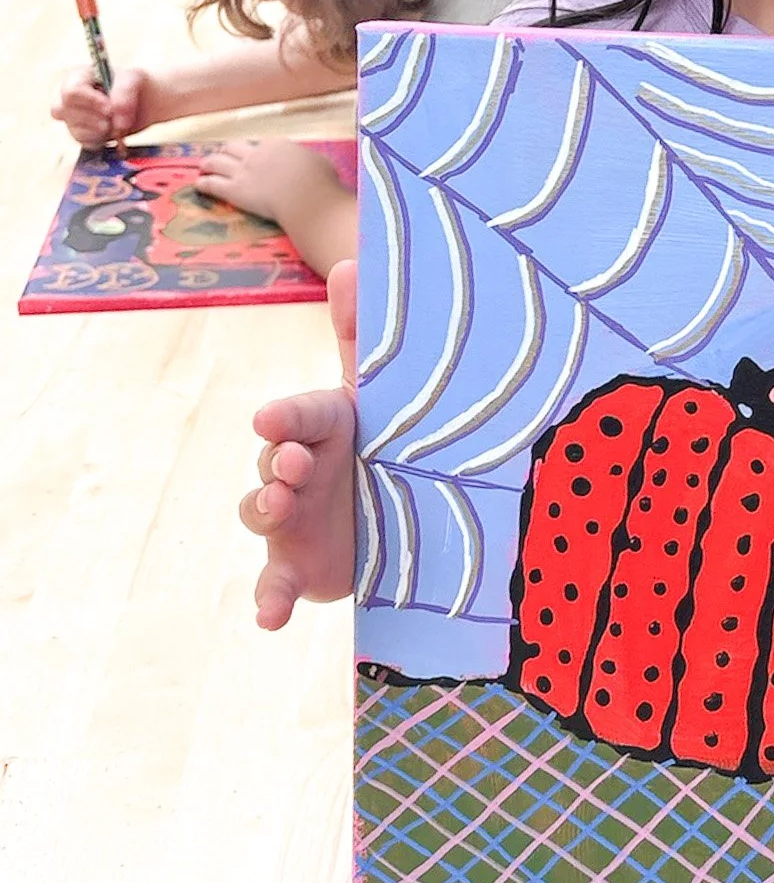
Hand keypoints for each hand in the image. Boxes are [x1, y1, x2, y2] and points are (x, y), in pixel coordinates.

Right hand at [53, 66, 150, 145]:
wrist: (145, 103)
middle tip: (112, 117)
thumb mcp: (135, 79)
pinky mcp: (81, 133)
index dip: (90, 101)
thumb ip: (124, 91)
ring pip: (72, 128)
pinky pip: (82, 141)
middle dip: (92, 117)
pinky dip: (99, 140)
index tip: (109, 108)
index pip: (71, 91)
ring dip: (98, 129)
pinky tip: (111, 132)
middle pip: (62, 110)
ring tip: (115, 123)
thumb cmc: (134, 84)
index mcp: (78, 76)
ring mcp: (72, 116)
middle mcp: (69, 96)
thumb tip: (113, 111)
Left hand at [194, 138, 340, 225]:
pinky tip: (199, 185)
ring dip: (208, 163)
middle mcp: (256, 153)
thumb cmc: (320, 182)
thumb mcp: (320, 162)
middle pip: (234, 147)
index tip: (255, 154)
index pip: (261, 143)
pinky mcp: (234, 190)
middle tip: (223, 155)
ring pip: (217, 161)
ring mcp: (243, 171)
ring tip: (204, 166)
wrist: (307, 198)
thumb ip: (309, 160)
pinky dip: (204, 184)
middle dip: (227, 150)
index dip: (255, 149)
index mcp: (277, 145)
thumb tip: (311, 163)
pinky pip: (213, 184)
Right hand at [239, 260, 359, 629]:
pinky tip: (269, 618)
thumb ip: (360, 335)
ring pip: (262, 513)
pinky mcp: (298, 567)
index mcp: (322, 425)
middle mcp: (297, 469)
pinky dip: (269, 601)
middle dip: (277, 462)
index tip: (272, 421)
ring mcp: (292, 520)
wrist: (402, 509)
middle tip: (293, 465)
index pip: (298, 414)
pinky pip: (274, 586)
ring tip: (279, 508)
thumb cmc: (386, 438)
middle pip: (272, 461)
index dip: (286, 418)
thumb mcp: (381, 392)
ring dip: (265, 511)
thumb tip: (349, 263)